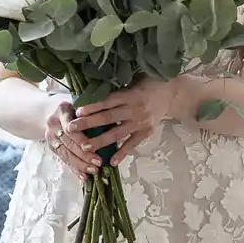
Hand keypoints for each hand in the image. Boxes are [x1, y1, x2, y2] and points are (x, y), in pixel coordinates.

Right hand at [40, 96, 102, 178]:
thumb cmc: (75, 107)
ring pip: (65, 153)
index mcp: (62, 109)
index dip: (82, 139)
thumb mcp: (82, 104)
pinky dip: (74, 169)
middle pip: (68, 142)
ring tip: (93, 171)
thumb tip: (113, 123)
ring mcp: (50, 135)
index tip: (96, 146)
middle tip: (98, 162)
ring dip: (80, 164)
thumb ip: (93, 112)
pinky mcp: (50, 146)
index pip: (71, 127)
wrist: (51, 111)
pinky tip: (83, 176)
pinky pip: (63, 159)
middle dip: (83, 154)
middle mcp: (52, 123)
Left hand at [67, 78, 184, 165]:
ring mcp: (141, 122)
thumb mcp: (132, 80)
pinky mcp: (147, 132)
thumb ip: (115, 88)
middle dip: (88, 124)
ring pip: (117, 133)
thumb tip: (89, 90)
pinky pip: (132, 144)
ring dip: (100, 141)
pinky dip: (122, 153)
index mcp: (129, 94)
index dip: (92, 107)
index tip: (77, 111)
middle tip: (71, 128)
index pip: (107, 101)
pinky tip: (111, 162)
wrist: (172, 93)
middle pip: (108, 117)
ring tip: (85, 147)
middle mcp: (134, 109)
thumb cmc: (147, 83)